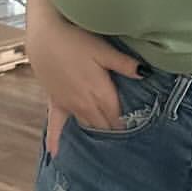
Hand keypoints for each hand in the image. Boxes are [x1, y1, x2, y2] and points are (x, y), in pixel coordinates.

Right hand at [27, 10, 143, 153]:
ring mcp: (69, 105)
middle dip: (113, 129)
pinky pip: (54, 126)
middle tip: (123, 136)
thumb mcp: (104, 49)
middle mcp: (85, 104)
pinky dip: (55, 140)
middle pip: (103, 124)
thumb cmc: (76, 40)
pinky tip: (54, 154)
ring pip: (86, 125)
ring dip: (95, 130)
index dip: (126, 124)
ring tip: (104, 142)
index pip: (117, 117)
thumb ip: (124, 64)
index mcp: (101, 93)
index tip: (136, 131)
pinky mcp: (54, 102)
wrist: (45, 36)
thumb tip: (146, 73)